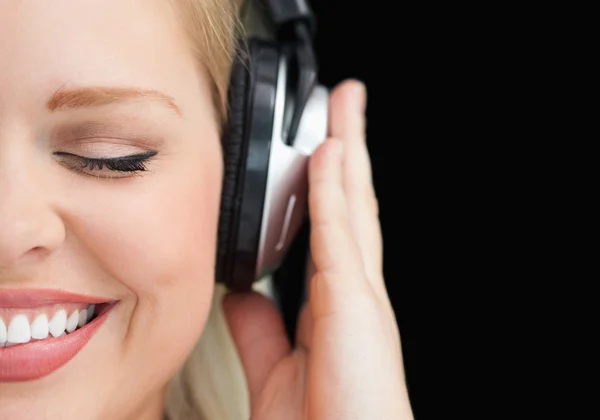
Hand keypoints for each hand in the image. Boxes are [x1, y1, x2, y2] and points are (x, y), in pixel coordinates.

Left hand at [223, 80, 412, 418]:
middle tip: (344, 108)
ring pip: (353, 206)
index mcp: (341, 304)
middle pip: (352, 205)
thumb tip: (241, 294)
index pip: (336, 229)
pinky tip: (329, 154)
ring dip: (348, 152)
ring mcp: (360, 292)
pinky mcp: (354, 302)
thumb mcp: (278, 367)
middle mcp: (357, 290)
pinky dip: (332, 191)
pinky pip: (338, 234)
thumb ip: (260, 329)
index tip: (325, 152)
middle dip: (349, 152)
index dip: (333, 187)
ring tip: (343, 108)